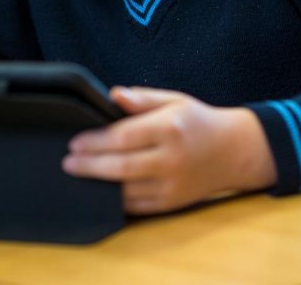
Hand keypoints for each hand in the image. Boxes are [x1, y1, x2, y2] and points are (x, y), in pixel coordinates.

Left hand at [62, 86, 276, 215]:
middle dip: (89, 165)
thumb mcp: (173, 100)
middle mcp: (171, 159)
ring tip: (78, 175)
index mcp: (168, 128)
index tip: (74, 142)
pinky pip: (138, 206)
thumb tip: (113, 95)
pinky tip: (101, 191)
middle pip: (121, 167)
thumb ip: (141, 98)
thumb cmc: (197, 121)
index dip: (95, 141)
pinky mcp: (173, 203)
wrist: (233, 151)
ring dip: (99, 185)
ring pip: (127, 190)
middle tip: (67, 163)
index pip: (124, 137)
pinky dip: (117, 200)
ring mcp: (172, 184)